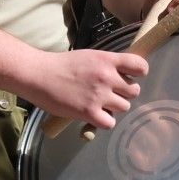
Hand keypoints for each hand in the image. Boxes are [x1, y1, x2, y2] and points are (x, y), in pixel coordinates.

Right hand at [20, 48, 147, 130]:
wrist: (38, 75)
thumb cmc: (60, 65)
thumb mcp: (88, 57)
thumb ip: (106, 65)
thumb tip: (121, 76)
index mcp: (107, 59)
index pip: (140, 66)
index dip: (138, 74)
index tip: (130, 77)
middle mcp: (106, 77)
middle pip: (134, 91)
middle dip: (123, 93)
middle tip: (109, 94)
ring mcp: (99, 95)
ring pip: (124, 107)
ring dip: (113, 108)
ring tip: (98, 104)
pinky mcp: (89, 112)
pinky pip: (110, 122)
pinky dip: (103, 121)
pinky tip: (93, 115)